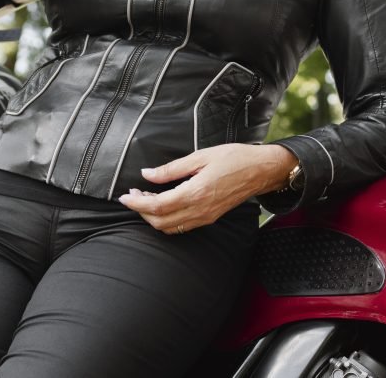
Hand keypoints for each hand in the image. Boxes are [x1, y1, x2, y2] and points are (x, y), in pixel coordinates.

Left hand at [118, 143, 297, 234]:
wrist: (261, 170)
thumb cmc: (234, 159)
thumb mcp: (200, 156)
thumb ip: (171, 169)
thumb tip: (148, 174)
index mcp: (196, 193)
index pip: (158, 206)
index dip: (137, 203)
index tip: (125, 196)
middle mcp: (200, 210)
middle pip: (160, 222)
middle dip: (141, 211)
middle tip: (133, 195)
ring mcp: (205, 217)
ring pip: (170, 228)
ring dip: (153, 217)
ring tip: (145, 199)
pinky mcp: (209, 218)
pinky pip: (182, 226)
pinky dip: (166, 220)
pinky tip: (163, 204)